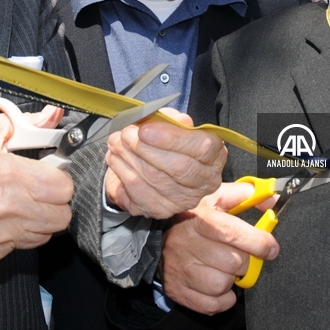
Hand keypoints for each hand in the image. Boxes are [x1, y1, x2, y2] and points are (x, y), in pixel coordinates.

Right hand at [0, 112, 73, 260]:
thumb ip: (27, 122)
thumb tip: (54, 114)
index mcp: (10, 174)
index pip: (64, 188)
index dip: (59, 179)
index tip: (50, 175)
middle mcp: (8, 207)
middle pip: (62, 215)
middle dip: (56, 201)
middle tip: (41, 191)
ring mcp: (0, 234)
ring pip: (47, 234)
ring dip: (41, 219)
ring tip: (23, 203)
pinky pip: (25, 246)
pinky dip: (21, 233)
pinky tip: (6, 218)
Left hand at [103, 108, 226, 218]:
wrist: (153, 166)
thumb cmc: (168, 142)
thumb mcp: (173, 125)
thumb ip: (172, 119)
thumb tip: (169, 119)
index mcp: (214, 157)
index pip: (201, 148)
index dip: (172, 138)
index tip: (145, 130)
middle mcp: (204, 182)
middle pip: (178, 167)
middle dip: (146, 149)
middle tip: (126, 134)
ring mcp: (183, 200)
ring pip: (155, 179)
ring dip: (129, 158)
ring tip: (116, 142)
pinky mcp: (161, 211)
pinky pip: (139, 193)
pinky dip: (123, 173)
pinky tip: (115, 159)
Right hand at [161, 182, 279, 314]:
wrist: (158, 239)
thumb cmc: (194, 218)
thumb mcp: (216, 198)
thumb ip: (244, 195)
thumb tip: (272, 201)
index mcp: (199, 218)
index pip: (232, 233)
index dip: (258, 243)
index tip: (271, 248)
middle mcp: (187, 243)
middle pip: (232, 262)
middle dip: (244, 261)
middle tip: (239, 256)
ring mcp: (180, 269)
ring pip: (221, 285)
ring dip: (230, 280)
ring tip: (224, 269)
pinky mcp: (177, 290)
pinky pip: (211, 305)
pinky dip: (222, 299)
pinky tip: (218, 286)